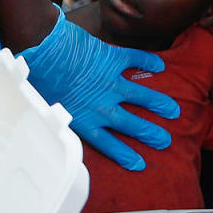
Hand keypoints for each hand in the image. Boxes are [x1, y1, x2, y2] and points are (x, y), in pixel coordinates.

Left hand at [17, 5, 179, 170]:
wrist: (42, 49)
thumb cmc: (38, 78)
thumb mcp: (47, 105)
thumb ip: (59, 114)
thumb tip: (55, 120)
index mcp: (84, 119)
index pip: (108, 143)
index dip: (125, 154)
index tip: (140, 163)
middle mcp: (102, 105)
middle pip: (132, 125)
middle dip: (151, 134)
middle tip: (165, 141)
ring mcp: (110, 82)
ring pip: (142, 97)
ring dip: (159, 103)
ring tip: (173, 110)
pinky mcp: (112, 59)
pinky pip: (136, 60)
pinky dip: (149, 62)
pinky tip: (160, 66)